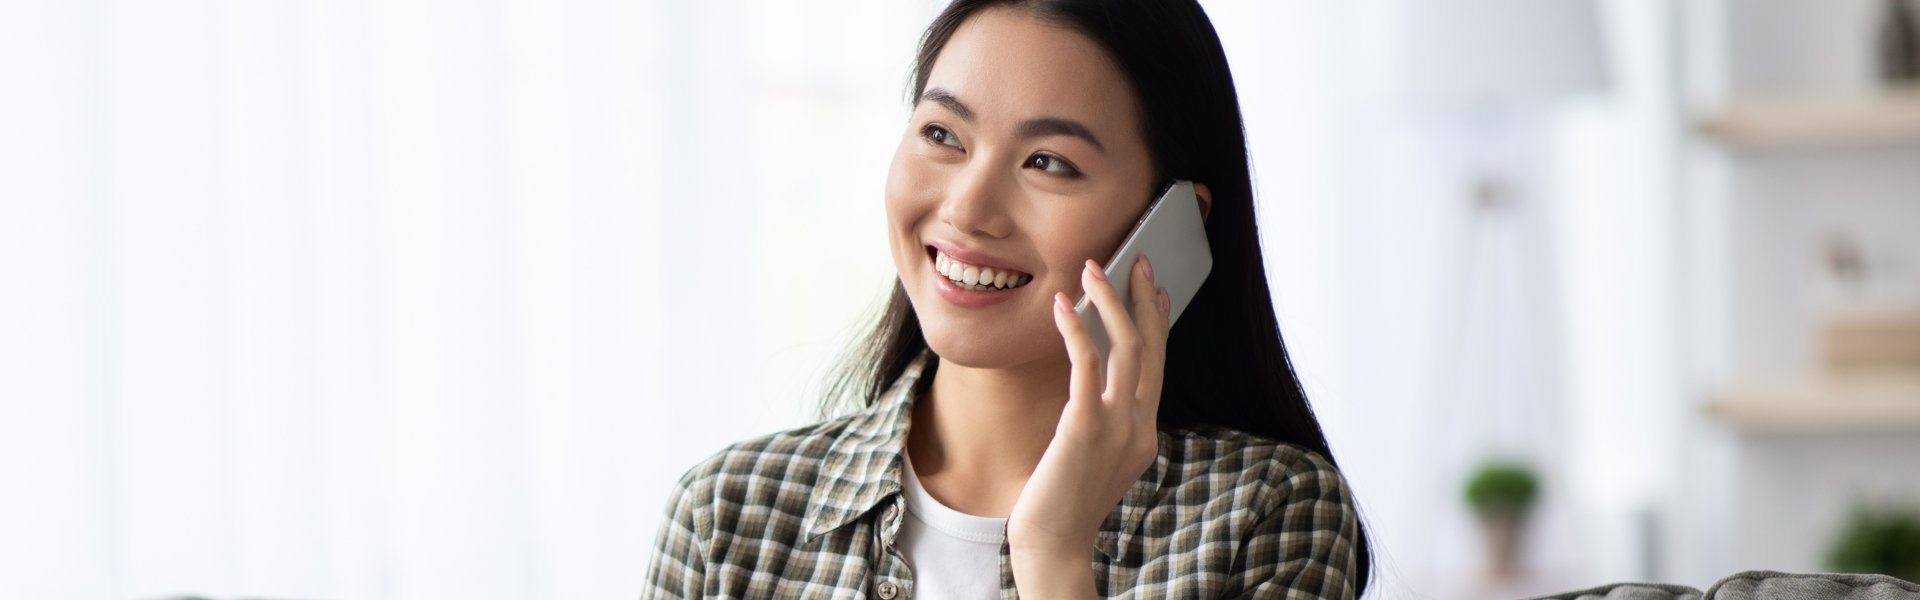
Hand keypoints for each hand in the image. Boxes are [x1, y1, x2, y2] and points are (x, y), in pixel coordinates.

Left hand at [1007, 256, 1171, 596]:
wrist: (1053, 543)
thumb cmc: (1062, 500)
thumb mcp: (1095, 456)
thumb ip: (1104, 422)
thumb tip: (1096, 388)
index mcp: (1144, 432)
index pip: (1158, 366)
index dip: (1158, 324)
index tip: (1156, 289)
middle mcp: (1140, 425)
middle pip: (1151, 348)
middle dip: (1144, 299)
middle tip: (1137, 259)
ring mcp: (1118, 426)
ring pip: (1127, 348)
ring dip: (1111, 301)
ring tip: (1093, 268)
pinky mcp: (1086, 427)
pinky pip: (1087, 365)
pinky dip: (1076, 330)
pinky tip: (1063, 306)